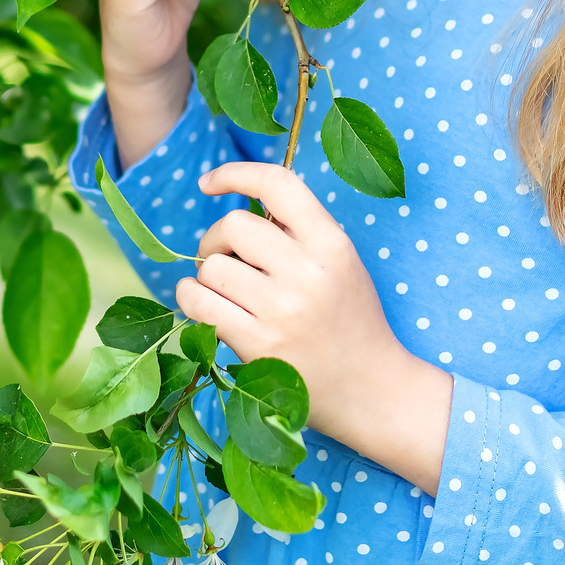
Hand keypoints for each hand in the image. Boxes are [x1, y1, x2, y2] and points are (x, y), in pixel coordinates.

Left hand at [177, 161, 452, 492]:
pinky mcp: (258, 345)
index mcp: (332, 244)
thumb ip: (301, 233)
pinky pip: (199, 304)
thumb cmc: (351, 322)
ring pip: (211, 267)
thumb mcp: (342, 264)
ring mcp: (282, 310)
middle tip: (224, 260)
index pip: (278, 184)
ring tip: (224, 291)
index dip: (236, 174)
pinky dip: (191, 298)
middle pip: (234, 226)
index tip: (209, 183)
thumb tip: (242, 207)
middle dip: (216, 240)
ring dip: (206, 275)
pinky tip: (204, 303)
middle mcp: (308, 272)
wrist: (372, 390)